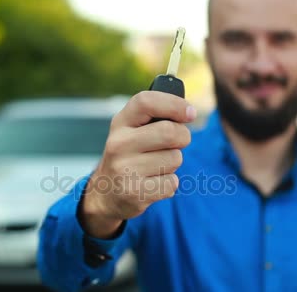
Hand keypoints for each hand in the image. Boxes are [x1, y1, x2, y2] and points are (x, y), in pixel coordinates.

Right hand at [80, 91, 195, 237]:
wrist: (105, 193)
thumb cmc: (130, 155)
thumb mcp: (132, 131)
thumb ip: (155, 117)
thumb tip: (188, 112)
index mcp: (120, 123)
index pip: (146, 102)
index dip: (173, 104)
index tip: (190, 113)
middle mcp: (118, 144)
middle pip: (169, 132)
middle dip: (183, 137)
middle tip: (177, 143)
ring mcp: (124, 169)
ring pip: (174, 158)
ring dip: (173, 163)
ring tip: (156, 167)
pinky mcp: (134, 192)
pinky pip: (172, 182)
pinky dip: (169, 184)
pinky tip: (153, 183)